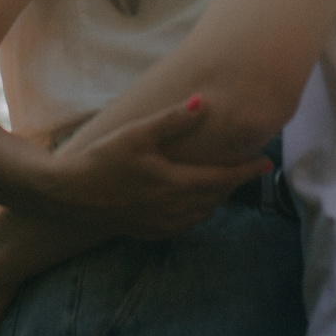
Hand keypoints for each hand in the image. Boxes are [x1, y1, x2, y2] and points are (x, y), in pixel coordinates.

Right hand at [35, 97, 269, 236]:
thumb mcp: (136, 134)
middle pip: (217, 196)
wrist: (68, 197)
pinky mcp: (149, 232)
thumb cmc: (101, 160)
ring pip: (203, 213)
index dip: (247, 170)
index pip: (223, 178)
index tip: (267, 162)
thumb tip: (204, 103)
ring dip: (217, 198)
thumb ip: (172, 120)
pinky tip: (193, 203)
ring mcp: (161, 223)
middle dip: (235, 182)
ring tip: (224, 182)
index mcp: (175, 183)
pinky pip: (185, 225)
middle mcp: (173, 208)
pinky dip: (198, 213)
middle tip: (250, 168)